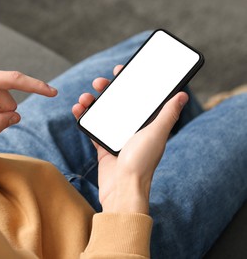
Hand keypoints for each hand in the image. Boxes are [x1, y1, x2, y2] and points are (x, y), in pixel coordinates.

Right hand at [72, 65, 187, 213]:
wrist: (122, 190)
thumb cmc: (141, 163)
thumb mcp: (156, 134)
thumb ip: (167, 114)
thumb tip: (182, 95)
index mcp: (147, 124)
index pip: (139, 97)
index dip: (130, 82)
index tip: (120, 70)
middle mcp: (132, 129)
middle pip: (118, 102)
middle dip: (107, 90)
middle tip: (99, 82)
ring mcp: (117, 137)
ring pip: (103, 113)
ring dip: (92, 103)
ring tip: (84, 98)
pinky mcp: (103, 147)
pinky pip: (92, 128)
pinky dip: (84, 118)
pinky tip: (78, 110)